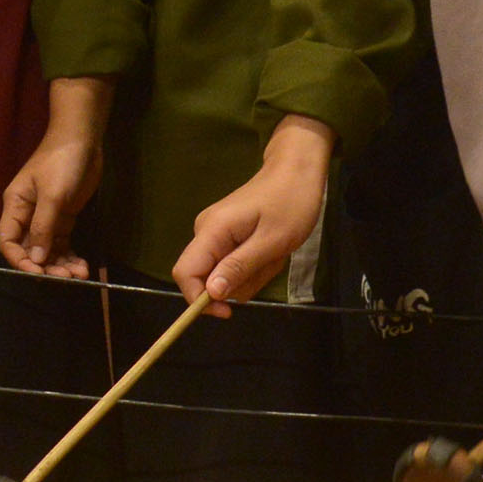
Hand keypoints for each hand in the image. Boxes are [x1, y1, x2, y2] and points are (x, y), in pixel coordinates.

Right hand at [0, 78, 111, 278]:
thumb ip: (43, 228)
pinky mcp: (64, 218)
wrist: (82, 140)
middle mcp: (27, 216)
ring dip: (60, 265)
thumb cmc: (61, 163)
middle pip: (29, 250)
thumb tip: (36, 260)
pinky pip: (63, 244)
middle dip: (45, 266)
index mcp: (15, 207)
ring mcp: (46, 218)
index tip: (37, 273)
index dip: (19, 260)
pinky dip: (71, 256)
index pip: (8, 241)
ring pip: (48, 250)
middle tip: (65, 277)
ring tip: (78, 274)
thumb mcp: (52, 195)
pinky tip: (82, 266)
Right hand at [173, 115, 331, 314]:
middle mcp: (205, 232)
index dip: (199, 299)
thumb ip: (239, 267)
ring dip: (252, 273)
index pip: (185, 273)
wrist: (297, 170)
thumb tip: (210, 294)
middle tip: (269, 263)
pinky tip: (270, 249)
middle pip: (206, 278)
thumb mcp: (272, 241)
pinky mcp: (226, 235)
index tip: (227, 311)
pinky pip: (233, 264)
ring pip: (223, 275)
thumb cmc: (290, 202)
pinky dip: (254, 264)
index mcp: (212, 230)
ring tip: (274, 253)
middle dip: (239, 282)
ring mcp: (215, 233)